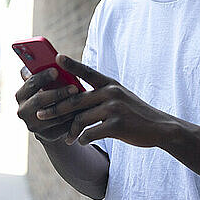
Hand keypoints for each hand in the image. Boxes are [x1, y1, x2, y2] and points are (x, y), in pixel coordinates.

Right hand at [15, 66, 80, 142]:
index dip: (43, 77)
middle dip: (58, 93)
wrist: (51, 122)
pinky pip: (62, 126)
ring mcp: (33, 125)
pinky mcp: (46, 136)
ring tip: (83, 98)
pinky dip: (73, 117)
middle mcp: (22, 110)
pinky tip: (84, 110)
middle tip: (74, 87)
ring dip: (69, 105)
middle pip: (39, 100)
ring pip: (53, 114)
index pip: (30, 83)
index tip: (56, 70)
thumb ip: (46, 74)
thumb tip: (57, 58)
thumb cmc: (50, 95)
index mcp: (21, 94)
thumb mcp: (45, 84)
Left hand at [36, 55, 168, 146]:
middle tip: (41, 114)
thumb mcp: (120, 96)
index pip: (87, 72)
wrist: (158, 127)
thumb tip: (73, 99)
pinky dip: (83, 140)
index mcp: (110, 84)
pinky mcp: (117, 125)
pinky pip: (90, 133)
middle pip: (75, 100)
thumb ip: (100, 94)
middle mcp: (111, 93)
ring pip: (81, 119)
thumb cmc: (135, 113)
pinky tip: (81, 142)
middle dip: (55, 109)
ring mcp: (114, 108)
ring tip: (67, 138)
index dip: (72, 64)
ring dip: (71, 131)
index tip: (57, 57)